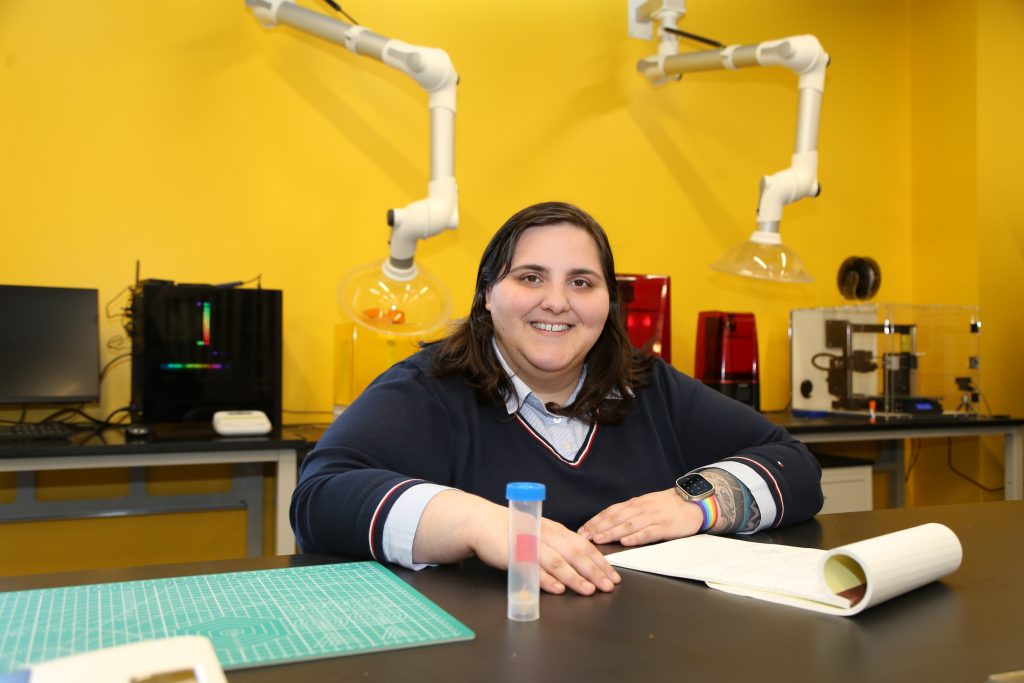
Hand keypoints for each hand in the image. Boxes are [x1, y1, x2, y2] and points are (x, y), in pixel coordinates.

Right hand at [414, 490, 619, 595]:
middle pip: (574, 553)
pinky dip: (546, 580)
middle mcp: (545, 534)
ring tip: (588, 590)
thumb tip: (585, 562)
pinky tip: (558, 589)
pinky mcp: (514, 554)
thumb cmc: (514, 530)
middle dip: (594, 571)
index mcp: (555, 529)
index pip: (583, 545)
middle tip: (608, 586)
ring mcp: (530, 543)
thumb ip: (560, 546)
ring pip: (556, 561)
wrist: (482, 523)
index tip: (613, 575)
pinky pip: (533, 569)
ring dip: (574, 577)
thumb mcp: (541, 533)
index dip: (600, 561)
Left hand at [577, 488, 702, 546]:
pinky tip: (626, 541)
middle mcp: (641, 508)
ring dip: (612, 532)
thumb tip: (607, 522)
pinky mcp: (664, 527)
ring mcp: (653, 517)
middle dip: (598, 528)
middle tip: (584, 537)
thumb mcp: (645, 505)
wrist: (692, 503)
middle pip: (615, 518)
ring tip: (599, 540)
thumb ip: (628, 512)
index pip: (610, 511)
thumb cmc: (666, 507)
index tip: (582, 530)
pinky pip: (648, 532)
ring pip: (628, 525)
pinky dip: (636, 537)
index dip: (595, 521)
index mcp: (634, 503)